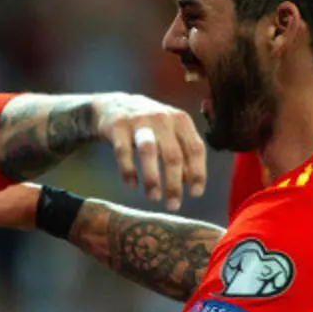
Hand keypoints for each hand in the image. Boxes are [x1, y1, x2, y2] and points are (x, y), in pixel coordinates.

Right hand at [92, 93, 205, 210]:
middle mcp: (162, 118)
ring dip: (152, 179)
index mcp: (181, 120)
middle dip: (174, 184)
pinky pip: (123, 152)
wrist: (114, 106)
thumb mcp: (170, 132)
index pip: (195, 149)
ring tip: (153, 198)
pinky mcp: (117, 126)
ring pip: (149, 152)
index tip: (195, 193)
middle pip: (173, 155)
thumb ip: (183, 152)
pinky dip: (128, 171)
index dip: (197, 173)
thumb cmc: (149, 126)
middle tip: (173, 205)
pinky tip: (132, 184)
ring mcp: (139, 120)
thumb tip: (190, 182)